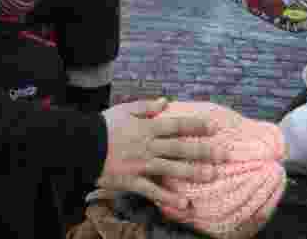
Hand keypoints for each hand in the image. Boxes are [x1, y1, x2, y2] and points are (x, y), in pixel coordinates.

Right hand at [97, 98, 227, 209]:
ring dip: (193, 172)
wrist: (82, 145)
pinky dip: (168, 198)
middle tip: (224, 154)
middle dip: (203, 150)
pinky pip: (153, 191)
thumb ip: (146, 107)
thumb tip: (166, 101)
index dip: (195, 126)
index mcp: (146, 128)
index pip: (176, 125)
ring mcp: (141, 165)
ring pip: (171, 168)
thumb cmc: (104, 126)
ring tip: (212, 175)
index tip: (214, 127)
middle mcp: (148, 146)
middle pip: (180, 148)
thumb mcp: (124, 110)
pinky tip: (184, 204)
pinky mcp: (133, 181)